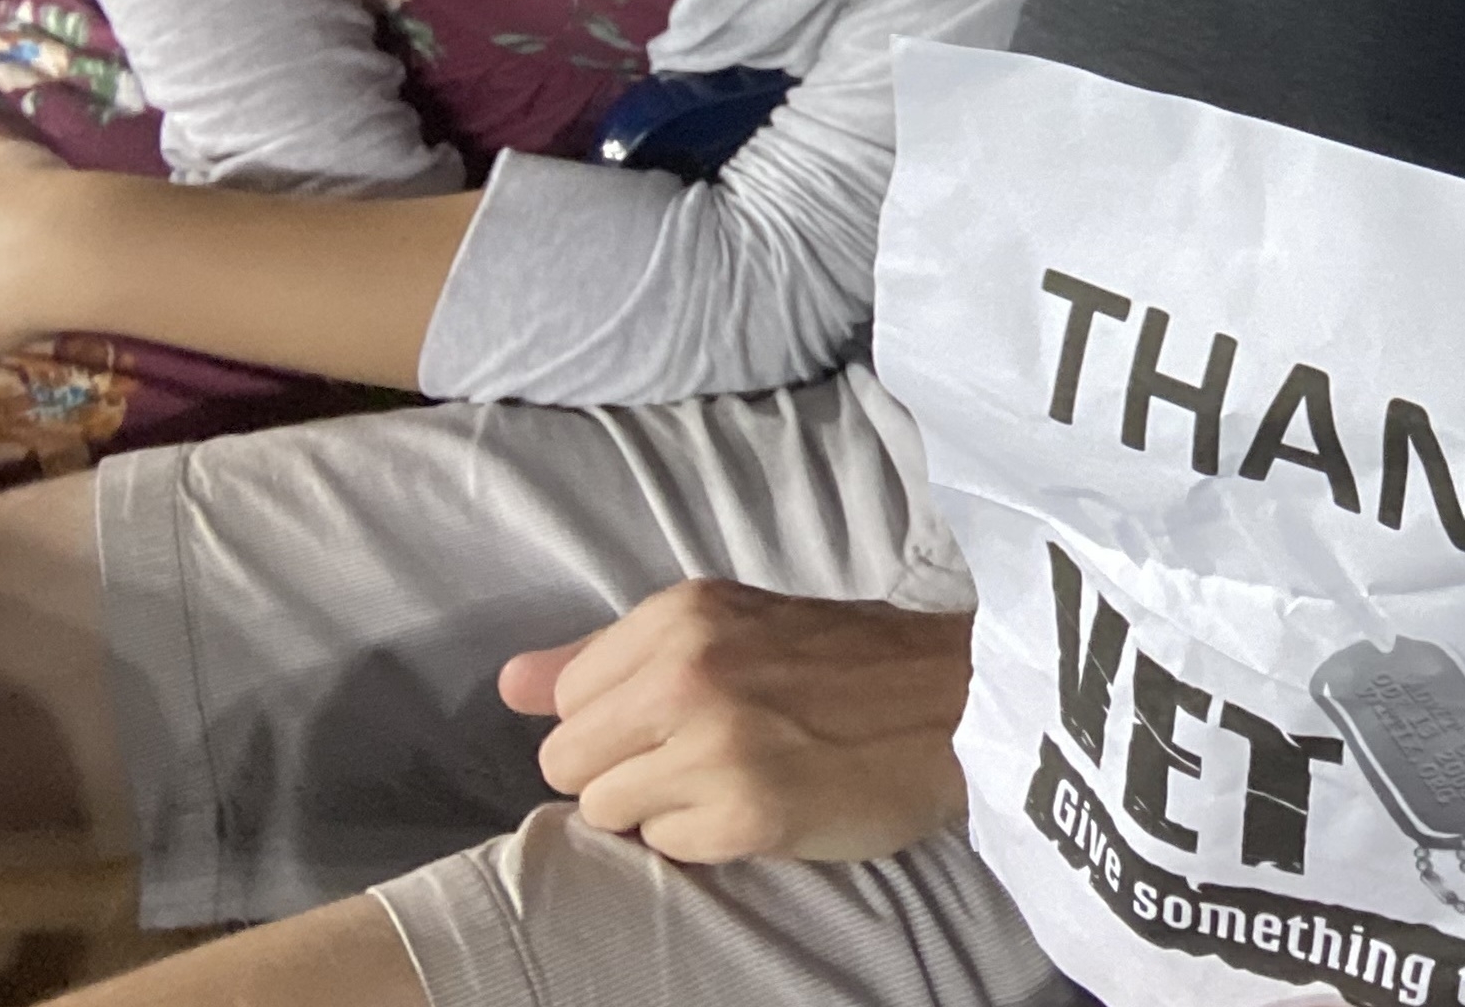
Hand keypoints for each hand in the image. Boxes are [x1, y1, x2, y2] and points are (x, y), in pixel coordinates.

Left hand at [499, 585, 973, 864]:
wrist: (955, 702)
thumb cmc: (843, 664)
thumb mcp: (725, 624)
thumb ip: (610, 655)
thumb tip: (509, 684)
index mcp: (680, 616)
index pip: (565, 700)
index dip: (613, 723)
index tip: (670, 722)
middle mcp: (687, 672)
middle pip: (567, 762)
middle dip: (621, 772)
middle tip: (699, 759)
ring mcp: (714, 745)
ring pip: (606, 811)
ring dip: (659, 810)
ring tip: (730, 781)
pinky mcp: (745, 815)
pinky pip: (665, 848)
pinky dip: (704, 840)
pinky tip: (758, 807)